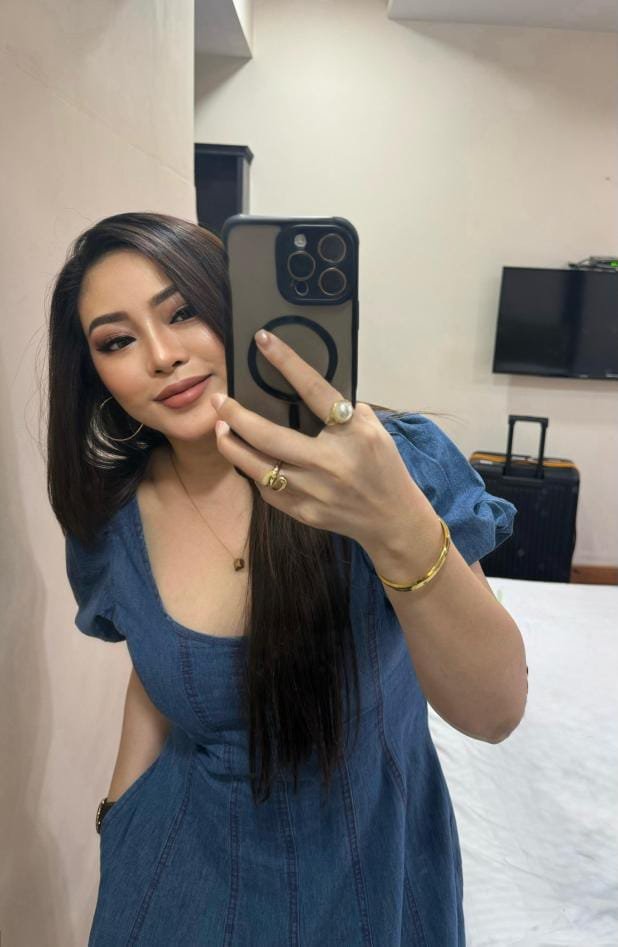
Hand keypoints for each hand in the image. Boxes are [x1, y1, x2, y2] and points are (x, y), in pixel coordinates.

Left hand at [209, 329, 425, 549]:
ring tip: (221, 428)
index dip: (287, 362)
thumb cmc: (383, 466)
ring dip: (232, 445)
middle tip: (219, 400)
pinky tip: (245, 457)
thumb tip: (306, 390)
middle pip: (269, 436)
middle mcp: (329, 462)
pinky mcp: (303, 511)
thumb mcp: (374, 430)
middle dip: (236, 416)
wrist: (391, 518)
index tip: (262, 340)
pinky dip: (253, 470)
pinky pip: (267, 489)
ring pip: (258, 467)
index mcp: (352, 434)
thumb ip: (344, 410)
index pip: (314, 390)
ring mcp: (313, 491)